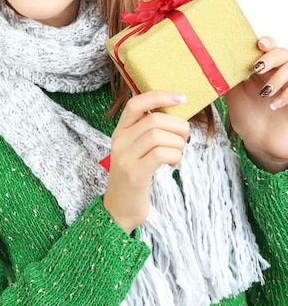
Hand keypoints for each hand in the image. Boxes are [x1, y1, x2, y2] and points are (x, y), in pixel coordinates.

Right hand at [103, 91, 189, 233]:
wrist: (120, 209)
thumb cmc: (135, 176)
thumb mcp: (136, 149)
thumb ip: (149, 132)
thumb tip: (178, 115)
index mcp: (120, 131)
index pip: (136, 103)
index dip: (159, 96)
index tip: (181, 98)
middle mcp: (119, 141)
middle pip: (154, 120)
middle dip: (178, 126)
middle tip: (184, 138)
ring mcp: (125, 157)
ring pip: (159, 136)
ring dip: (178, 143)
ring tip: (178, 153)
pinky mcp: (134, 174)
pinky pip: (161, 154)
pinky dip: (175, 156)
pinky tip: (173, 164)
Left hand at [225, 36, 287, 172]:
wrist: (262, 143)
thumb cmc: (249, 120)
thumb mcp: (233, 97)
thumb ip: (228, 79)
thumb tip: (212, 62)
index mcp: (261, 71)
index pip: (266, 48)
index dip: (265, 43)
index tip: (259, 44)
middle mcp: (277, 74)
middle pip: (282, 53)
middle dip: (271, 56)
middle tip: (258, 67)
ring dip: (278, 77)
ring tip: (265, 93)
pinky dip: (286, 93)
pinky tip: (275, 104)